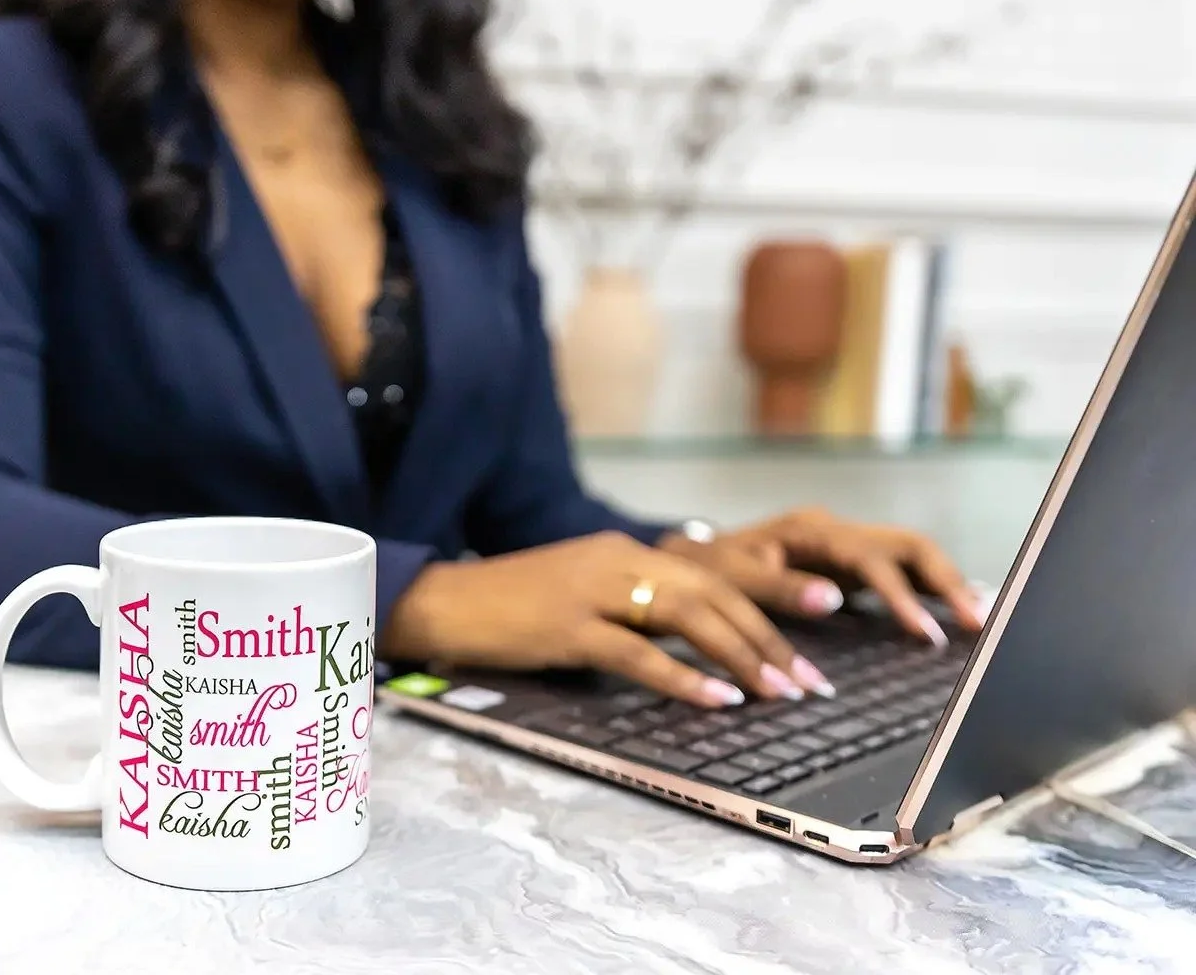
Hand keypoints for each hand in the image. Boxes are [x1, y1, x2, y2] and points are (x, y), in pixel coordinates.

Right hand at [381, 532, 834, 707]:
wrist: (441, 601)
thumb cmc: (510, 608)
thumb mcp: (581, 596)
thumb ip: (633, 609)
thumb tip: (693, 642)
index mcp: (624, 552)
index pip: (713, 577)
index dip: (767, 611)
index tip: (808, 648)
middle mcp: (616, 561)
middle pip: (713, 594)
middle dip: (770, 638)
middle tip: (810, 682)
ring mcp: (591, 591)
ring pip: (685, 617)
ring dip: (741, 655)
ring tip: (780, 692)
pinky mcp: (565, 627)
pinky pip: (637, 653)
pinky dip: (682, 677)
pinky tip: (717, 700)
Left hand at [661, 507, 984, 645]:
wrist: (687, 560)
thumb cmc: (705, 570)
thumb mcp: (732, 579)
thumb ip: (780, 589)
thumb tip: (834, 600)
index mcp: (812, 531)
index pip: (873, 557)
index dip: (902, 594)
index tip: (923, 632)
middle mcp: (835, 532)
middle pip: (908, 546)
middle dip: (946, 580)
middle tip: (977, 623)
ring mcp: (844, 548)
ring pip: (910, 556)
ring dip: (945, 584)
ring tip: (979, 621)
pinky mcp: (846, 569)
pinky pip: (898, 574)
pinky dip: (926, 592)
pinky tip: (953, 614)